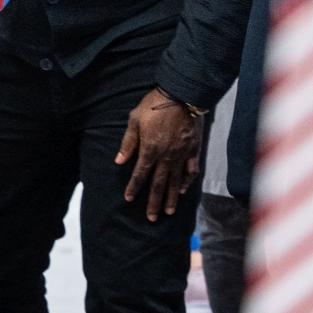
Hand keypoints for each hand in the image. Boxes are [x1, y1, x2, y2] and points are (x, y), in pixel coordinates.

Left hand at [114, 87, 202, 222]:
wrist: (182, 95)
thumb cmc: (154, 105)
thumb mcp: (134, 120)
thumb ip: (128, 142)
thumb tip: (119, 161)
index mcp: (150, 149)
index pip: (140, 174)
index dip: (134, 187)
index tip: (129, 198)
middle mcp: (166, 156)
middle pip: (159, 184)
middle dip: (154, 202)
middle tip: (152, 218)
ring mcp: (182, 154)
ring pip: (176, 181)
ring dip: (171, 198)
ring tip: (169, 212)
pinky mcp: (194, 150)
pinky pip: (192, 170)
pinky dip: (188, 182)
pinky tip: (184, 190)